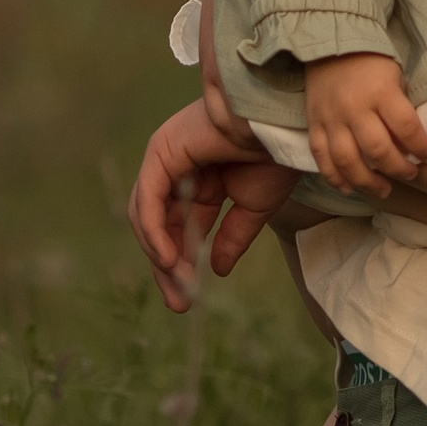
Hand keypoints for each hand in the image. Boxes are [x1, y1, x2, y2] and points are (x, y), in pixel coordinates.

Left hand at [128, 98, 295, 310]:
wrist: (280, 123)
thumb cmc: (273, 153)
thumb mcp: (253, 207)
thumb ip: (231, 237)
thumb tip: (216, 269)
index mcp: (201, 179)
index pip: (180, 227)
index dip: (181, 263)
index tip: (185, 299)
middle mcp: (178, 169)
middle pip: (159, 224)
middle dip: (166, 265)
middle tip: (178, 301)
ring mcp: (166, 158)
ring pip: (146, 215)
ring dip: (159, 253)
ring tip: (177, 282)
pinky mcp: (161, 153)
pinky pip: (147, 199)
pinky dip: (153, 231)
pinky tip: (167, 259)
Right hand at [303, 50, 426, 195]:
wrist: (329, 42)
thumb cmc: (370, 61)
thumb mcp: (395, 76)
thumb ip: (400, 108)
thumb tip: (410, 144)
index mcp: (381, 92)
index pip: (406, 128)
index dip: (421, 148)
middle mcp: (355, 108)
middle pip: (378, 151)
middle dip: (398, 169)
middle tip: (410, 174)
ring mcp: (331, 118)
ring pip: (348, 161)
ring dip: (367, 183)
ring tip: (383, 190)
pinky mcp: (313, 124)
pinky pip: (321, 157)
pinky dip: (334, 177)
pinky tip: (348, 188)